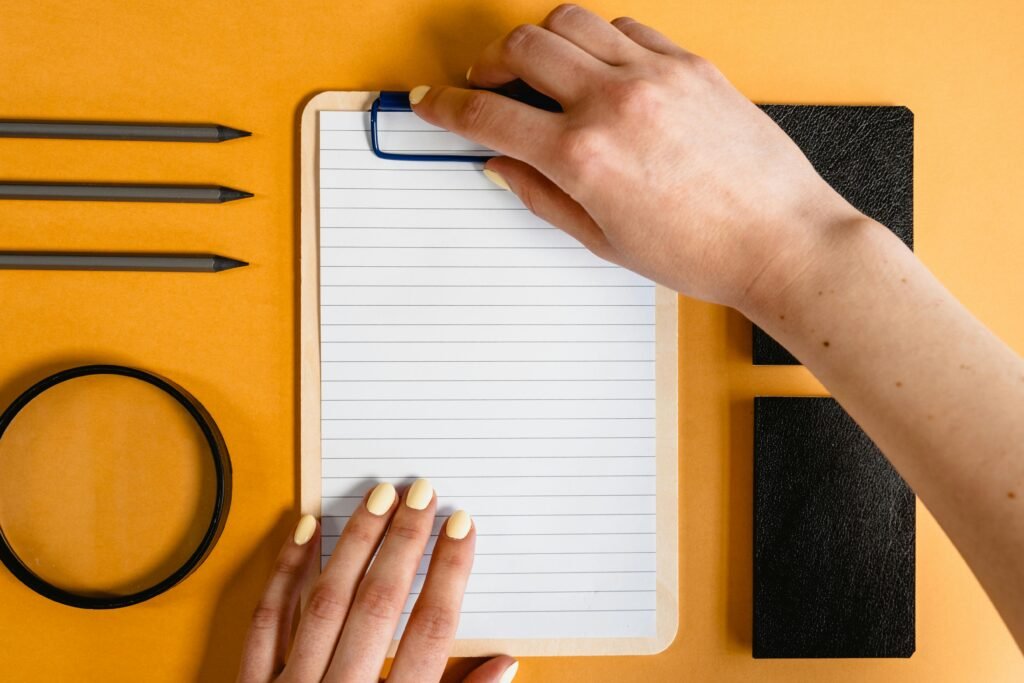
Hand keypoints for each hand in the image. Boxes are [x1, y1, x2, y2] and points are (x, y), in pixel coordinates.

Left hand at [237, 480, 516, 682]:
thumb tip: (506, 664)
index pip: (430, 633)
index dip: (449, 574)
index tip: (463, 526)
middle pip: (376, 606)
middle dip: (403, 544)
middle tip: (422, 491)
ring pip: (323, 603)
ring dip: (353, 545)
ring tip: (376, 497)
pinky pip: (265, 621)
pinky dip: (285, 573)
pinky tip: (305, 530)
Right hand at [410, 3, 863, 311]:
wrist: (780, 241)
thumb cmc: (701, 253)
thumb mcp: (602, 239)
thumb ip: (540, 195)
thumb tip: (500, 165)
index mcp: (584, 156)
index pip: (488, 116)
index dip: (445, 108)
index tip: (430, 104)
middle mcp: (614, 103)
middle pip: (520, 48)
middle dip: (485, 63)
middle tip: (482, 83)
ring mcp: (655, 75)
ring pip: (569, 20)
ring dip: (537, 39)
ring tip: (536, 67)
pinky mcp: (691, 63)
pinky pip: (626, 27)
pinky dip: (597, 38)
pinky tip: (597, 66)